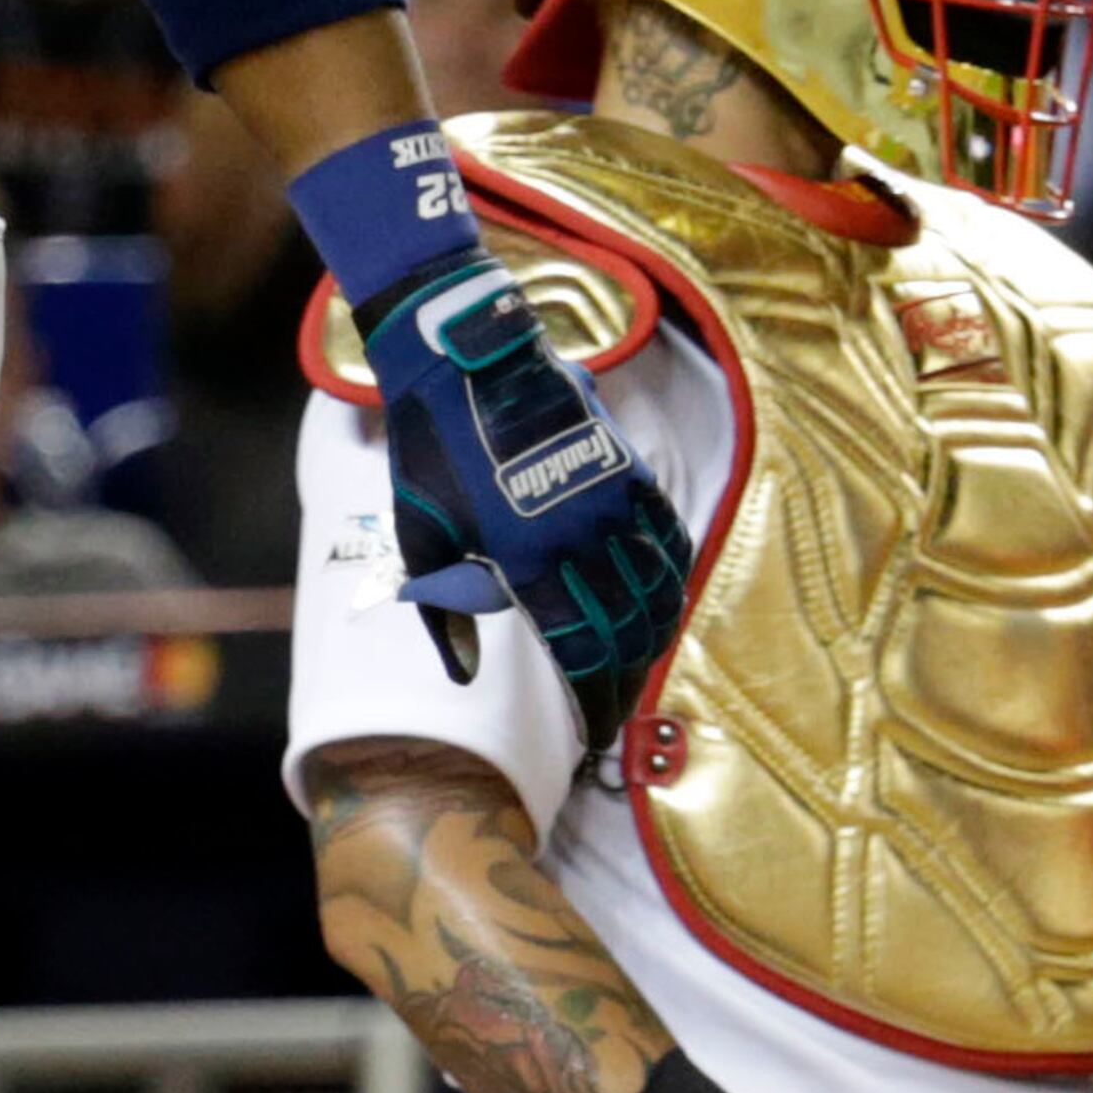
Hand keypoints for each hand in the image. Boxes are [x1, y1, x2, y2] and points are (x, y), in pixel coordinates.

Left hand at [360, 253, 692, 758]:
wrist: (465, 359)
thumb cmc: (431, 448)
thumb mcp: (421, 534)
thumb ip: (447, 608)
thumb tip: (462, 673)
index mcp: (526, 559)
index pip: (581, 653)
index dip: (595, 702)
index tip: (596, 734)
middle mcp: (581, 535)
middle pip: (627, 632)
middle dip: (625, 683)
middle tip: (617, 712)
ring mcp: (613, 500)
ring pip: (657, 590)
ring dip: (653, 637)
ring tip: (638, 665)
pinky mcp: (629, 470)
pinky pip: (667, 538)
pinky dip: (671, 579)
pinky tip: (664, 601)